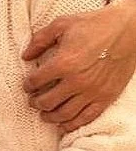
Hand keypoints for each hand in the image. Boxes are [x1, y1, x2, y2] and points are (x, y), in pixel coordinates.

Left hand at [22, 0, 135, 131]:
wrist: (125, 31)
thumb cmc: (92, 25)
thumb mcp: (61, 25)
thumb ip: (40, 40)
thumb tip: (25, 56)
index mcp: (64, 62)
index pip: (37, 81)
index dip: (28, 85)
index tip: (27, 86)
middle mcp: (76, 81)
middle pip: (48, 101)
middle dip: (36, 103)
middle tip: (32, 102)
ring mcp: (92, 92)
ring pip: (65, 114)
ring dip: (51, 117)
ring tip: (44, 115)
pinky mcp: (105, 98)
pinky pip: (86, 118)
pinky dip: (72, 124)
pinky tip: (64, 125)